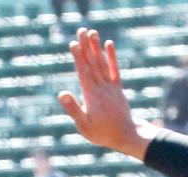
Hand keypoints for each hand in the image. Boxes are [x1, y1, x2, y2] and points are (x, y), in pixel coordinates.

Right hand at [57, 28, 155, 159]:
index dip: (78, 57)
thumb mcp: (84, 125)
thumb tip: (61, 93)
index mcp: (91, 95)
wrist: (126, 136)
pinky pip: (114, 69)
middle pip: (92, 63)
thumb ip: (73, 109)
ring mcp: (110, 87)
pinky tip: (108, 43)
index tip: (74, 43)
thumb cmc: (102, 133)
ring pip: (102, 63)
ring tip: (92, 32)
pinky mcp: (118, 88)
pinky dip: (111, 57)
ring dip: (96, 47)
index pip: (83, 72)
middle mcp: (101, 88)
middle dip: (86, 46)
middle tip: (81, 30)